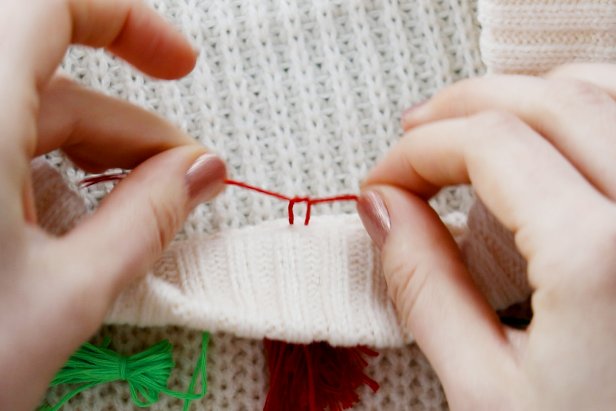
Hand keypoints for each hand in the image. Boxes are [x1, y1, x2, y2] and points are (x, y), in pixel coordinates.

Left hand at [0, 1, 225, 408]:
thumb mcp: (65, 295)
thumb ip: (145, 220)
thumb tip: (202, 172)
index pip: (47, 6)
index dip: (126, 20)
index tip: (179, 65)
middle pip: (49, 80)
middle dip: (129, 129)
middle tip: (184, 178)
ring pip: (23, 119)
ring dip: (94, 157)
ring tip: (145, 208)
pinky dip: (47, 175)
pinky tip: (76, 220)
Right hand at [358, 63, 615, 409]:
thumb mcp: (487, 389)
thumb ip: (422, 284)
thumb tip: (382, 209)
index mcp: (602, 257)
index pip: (488, 143)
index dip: (418, 151)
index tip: (384, 179)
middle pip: (545, 97)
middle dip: (460, 107)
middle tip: (414, 137)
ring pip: (602, 90)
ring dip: (522, 96)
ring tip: (470, 128)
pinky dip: (582, 107)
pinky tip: (545, 136)